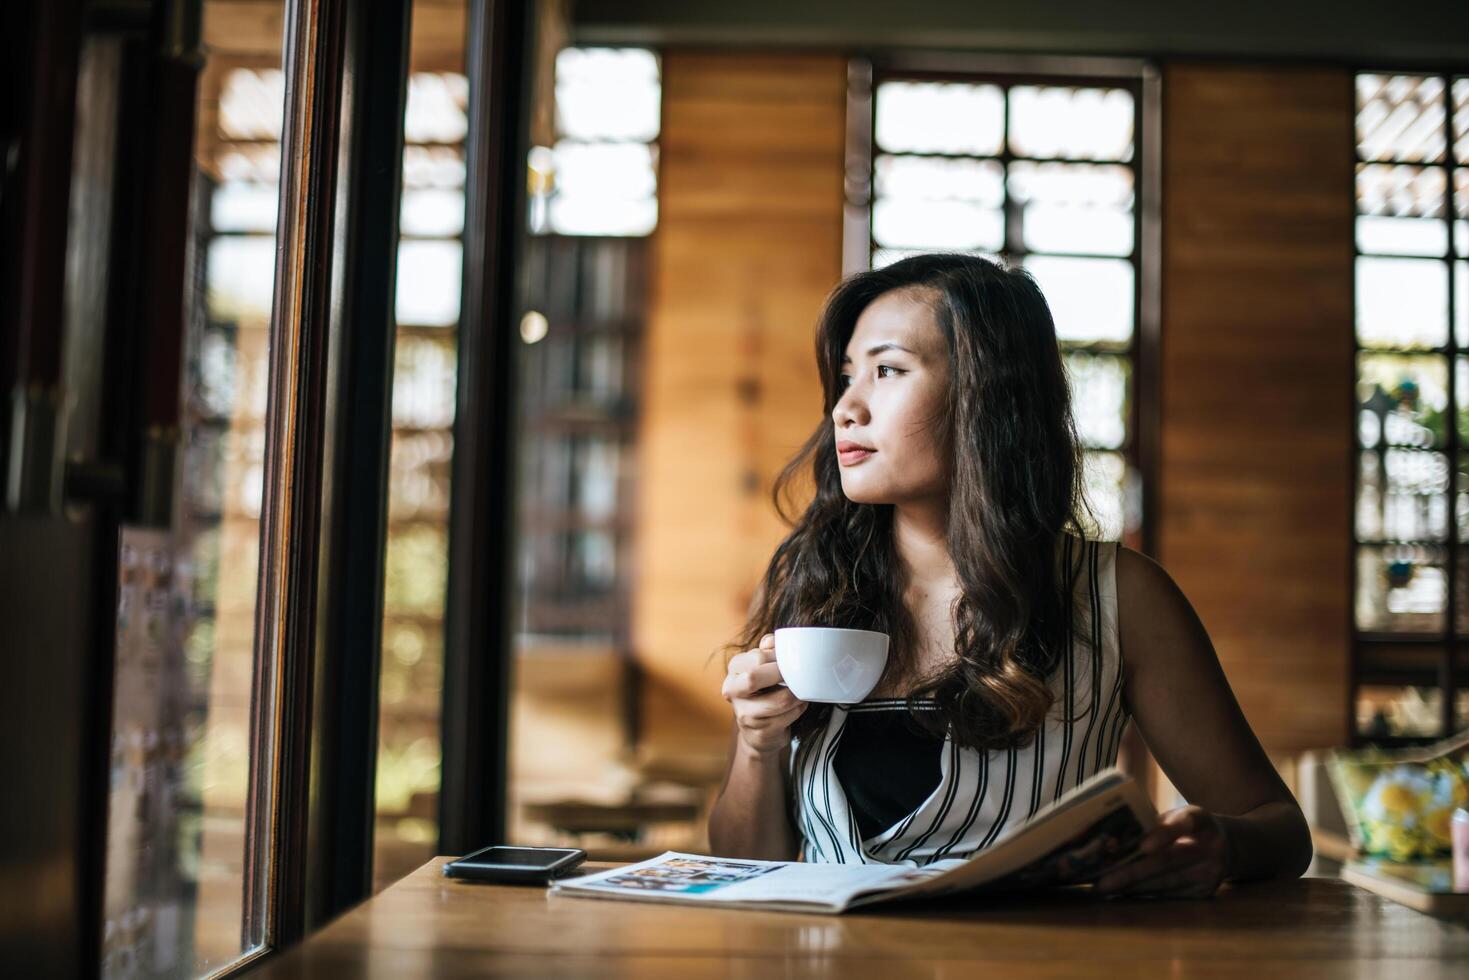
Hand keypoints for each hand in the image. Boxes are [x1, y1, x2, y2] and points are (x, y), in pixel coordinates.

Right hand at [722, 633, 806, 757]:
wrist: (759, 731)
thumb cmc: (764, 692)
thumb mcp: (763, 668)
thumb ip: (768, 650)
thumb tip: (773, 640)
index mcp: (734, 670)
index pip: (756, 657)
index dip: (779, 657)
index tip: (791, 659)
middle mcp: (733, 692)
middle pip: (754, 677)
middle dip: (783, 674)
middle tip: (799, 673)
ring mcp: (744, 715)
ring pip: (780, 700)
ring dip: (798, 694)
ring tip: (801, 691)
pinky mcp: (760, 733)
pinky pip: (789, 715)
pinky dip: (800, 708)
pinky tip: (797, 705)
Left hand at [1094, 805, 1228, 898]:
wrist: (1228, 847)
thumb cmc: (1187, 827)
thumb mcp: (1177, 816)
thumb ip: (1153, 824)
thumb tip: (1111, 838)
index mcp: (1201, 820)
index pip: (1185, 823)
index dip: (1164, 835)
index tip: (1143, 847)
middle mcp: (1211, 847)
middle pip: (1168, 861)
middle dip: (1131, 872)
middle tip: (1102, 881)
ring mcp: (1211, 873)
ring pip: (1166, 883)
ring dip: (1133, 888)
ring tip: (1105, 890)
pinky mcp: (1206, 893)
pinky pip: (1170, 896)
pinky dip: (1145, 895)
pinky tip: (1124, 894)